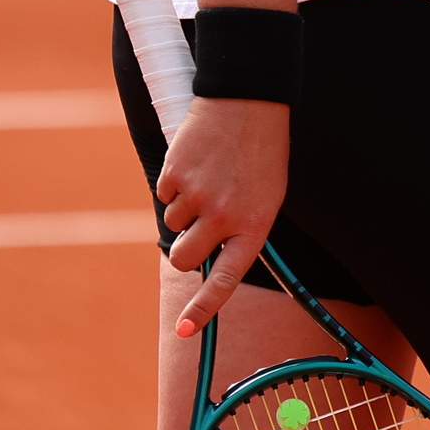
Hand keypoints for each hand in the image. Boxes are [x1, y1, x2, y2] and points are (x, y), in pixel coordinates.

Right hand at [155, 97, 290, 336]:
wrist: (249, 98)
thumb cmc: (262, 151)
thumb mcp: (265, 195)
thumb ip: (240, 228)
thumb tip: (210, 258)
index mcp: (254, 226)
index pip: (224, 280)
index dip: (202, 309)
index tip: (183, 331)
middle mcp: (224, 216)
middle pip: (183, 257)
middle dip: (182, 248)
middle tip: (193, 229)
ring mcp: (197, 195)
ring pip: (172, 221)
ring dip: (183, 205)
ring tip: (209, 175)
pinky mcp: (175, 173)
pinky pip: (163, 192)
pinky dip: (174, 181)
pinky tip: (196, 160)